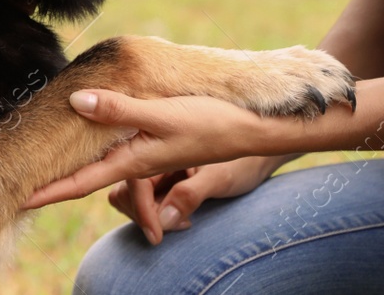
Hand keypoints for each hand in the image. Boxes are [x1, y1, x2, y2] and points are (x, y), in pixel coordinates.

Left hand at [24, 89, 271, 209]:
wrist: (249, 130)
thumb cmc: (207, 124)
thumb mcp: (159, 115)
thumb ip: (118, 109)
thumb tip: (76, 102)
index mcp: (130, 161)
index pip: (79, 182)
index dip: (46, 192)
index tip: (17, 198)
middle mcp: (133, 161)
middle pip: (84, 176)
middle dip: (52, 182)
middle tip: (18, 180)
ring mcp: (144, 154)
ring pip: (100, 162)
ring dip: (72, 164)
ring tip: (45, 158)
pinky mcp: (154, 141)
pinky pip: (116, 149)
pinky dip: (96, 145)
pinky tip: (89, 131)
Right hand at [108, 156, 283, 244]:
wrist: (257, 148)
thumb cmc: (242, 161)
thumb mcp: (219, 177)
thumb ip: (190, 195)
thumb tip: (163, 220)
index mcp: (159, 147)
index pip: (134, 182)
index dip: (141, 209)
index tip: (157, 236)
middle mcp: (153, 155)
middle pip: (126, 190)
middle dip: (143, 213)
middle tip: (174, 223)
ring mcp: (158, 167)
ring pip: (132, 195)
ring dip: (150, 213)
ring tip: (180, 220)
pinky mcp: (165, 177)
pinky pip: (148, 198)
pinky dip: (158, 212)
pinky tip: (184, 217)